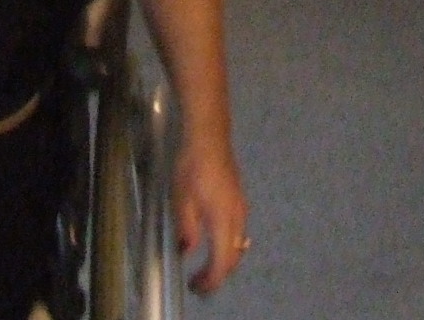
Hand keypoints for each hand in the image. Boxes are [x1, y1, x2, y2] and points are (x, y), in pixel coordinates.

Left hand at [173, 132, 250, 294]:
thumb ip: (186, 229)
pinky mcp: (240, 200)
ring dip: (223, 261)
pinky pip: (238, 233)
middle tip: (198, 282)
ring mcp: (241, 208)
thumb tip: (186, 250)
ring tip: (205, 267)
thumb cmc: (192, 166)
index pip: (222, 262)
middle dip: (217, 275)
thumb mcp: (181, 199)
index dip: (211, 280)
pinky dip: (227, 247)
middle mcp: (237, 218)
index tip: (197, 287)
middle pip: (233, 257)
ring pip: (238, 246)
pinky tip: (214, 243)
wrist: (209, 136)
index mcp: (222, 220)